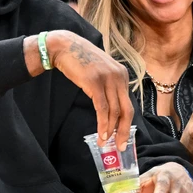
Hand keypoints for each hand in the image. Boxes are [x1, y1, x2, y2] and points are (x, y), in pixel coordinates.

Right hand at [33, 31, 132, 148]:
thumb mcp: (101, 71)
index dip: (126, 123)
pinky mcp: (94, 82)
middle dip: (123, 130)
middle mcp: (119, 76)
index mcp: (122, 74)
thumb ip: (109, 85)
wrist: (65, 47)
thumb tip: (111, 108)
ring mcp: (107, 79)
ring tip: (104, 142)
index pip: (128, 103)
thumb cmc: (80, 61)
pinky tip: (100, 133)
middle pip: (126, 109)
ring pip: (114, 111)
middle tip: (120, 145)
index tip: (122, 136)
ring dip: (110, 129)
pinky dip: (102, 123)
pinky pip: (102, 108)